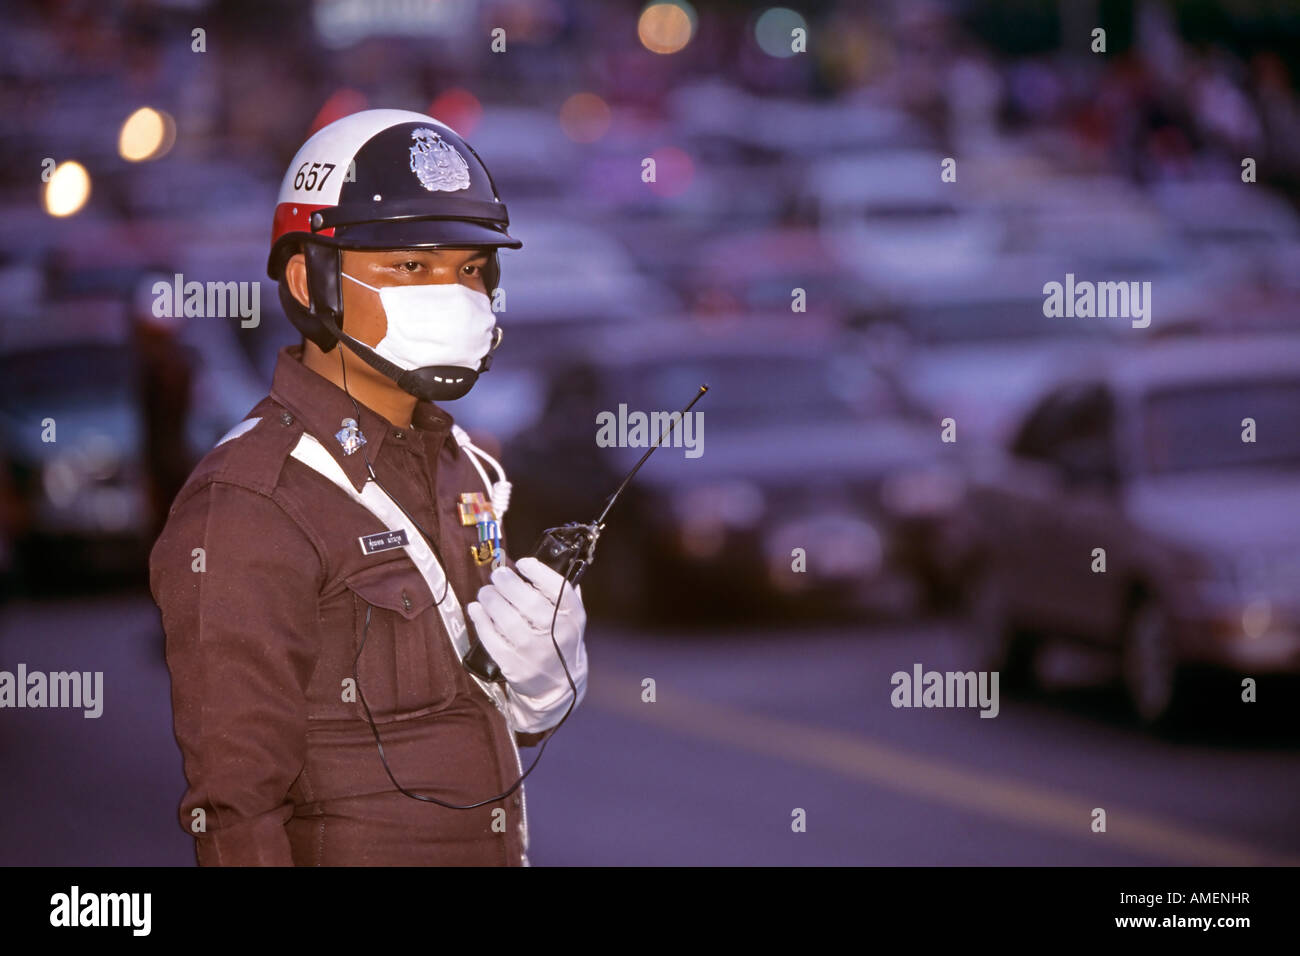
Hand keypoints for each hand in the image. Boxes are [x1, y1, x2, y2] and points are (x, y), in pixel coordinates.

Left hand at [465, 557, 586, 730]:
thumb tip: (537, 565)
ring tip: (486, 592)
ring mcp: (533, 652)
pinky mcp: (513, 665)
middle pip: (528, 602)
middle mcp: (556, 634)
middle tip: (498, 575)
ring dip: (491, 599)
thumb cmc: (561, 641)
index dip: (538, 572)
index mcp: (573, 617)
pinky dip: (480, 620)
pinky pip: (491, 638)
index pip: (558, 589)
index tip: (522, 563)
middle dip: (507, 583)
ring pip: (506, 618)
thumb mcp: (572, 618)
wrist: (558, 685)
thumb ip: (561, 594)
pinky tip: (476, 608)